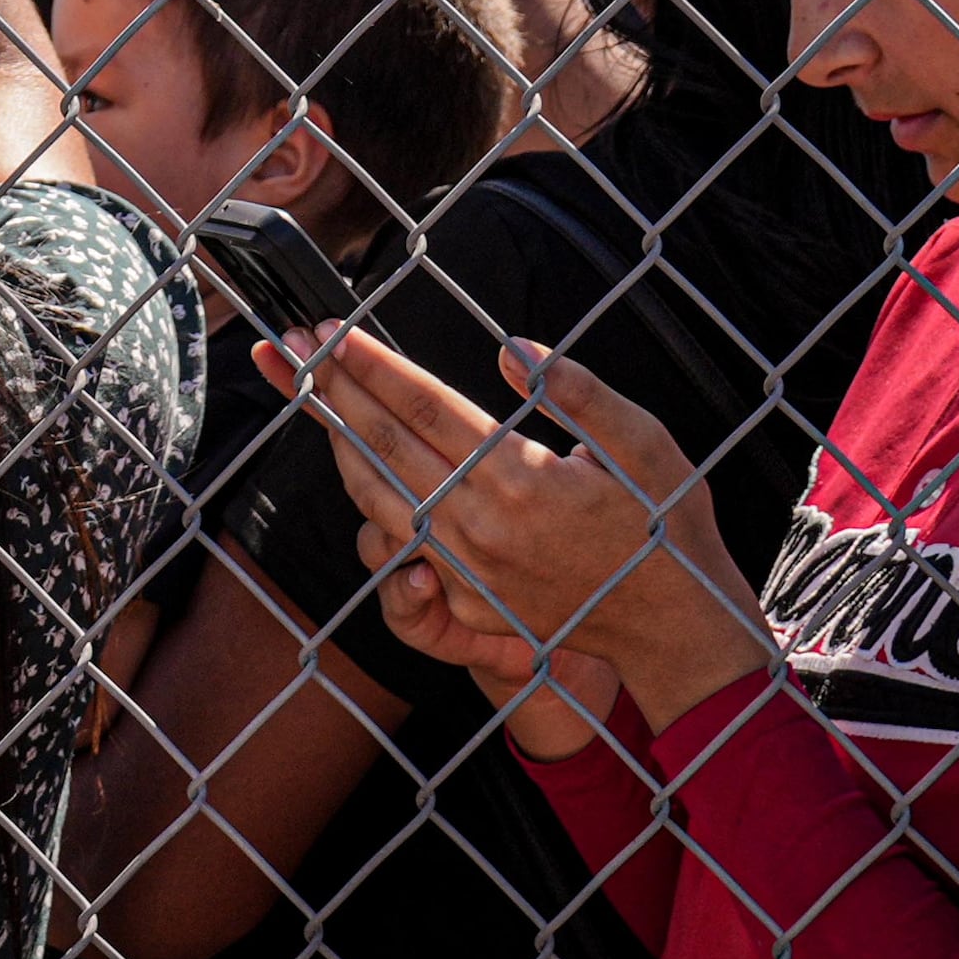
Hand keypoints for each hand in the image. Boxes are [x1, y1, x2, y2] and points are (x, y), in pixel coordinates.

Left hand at [269, 324, 771, 728]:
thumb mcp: (645, 444)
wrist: (671, 626)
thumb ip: (579, 393)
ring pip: (376, 496)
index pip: (425, 410)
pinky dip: (368, 493)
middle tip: (288, 346)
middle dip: (331, 390)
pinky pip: (399, 540)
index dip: (372, 367)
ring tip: (308, 393)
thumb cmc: (663, 524)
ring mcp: (468, 568)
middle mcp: (483, 526)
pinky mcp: (465, 597)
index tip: (329, 331)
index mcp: (523, 481)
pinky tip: (353, 460)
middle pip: (384, 446)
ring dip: (337, 441)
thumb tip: (512, 350)